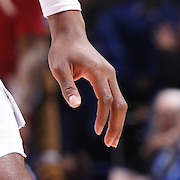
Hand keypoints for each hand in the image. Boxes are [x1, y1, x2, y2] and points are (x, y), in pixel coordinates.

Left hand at [47, 10, 127, 147]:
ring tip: (111, 139)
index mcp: (98, 71)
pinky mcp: (108, 76)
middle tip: (110, 144)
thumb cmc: (61, 51)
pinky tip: (109, 124)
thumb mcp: (58, 69)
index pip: (105, 99)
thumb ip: (67, 87)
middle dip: (116, 125)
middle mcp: (109, 73)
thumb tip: (75, 105)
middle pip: (119, 103)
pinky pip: (115, 97)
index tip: (96, 132)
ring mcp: (111, 74)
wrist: (70, 35)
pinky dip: (114, 112)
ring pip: (121, 101)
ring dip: (118, 121)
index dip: (102, 117)